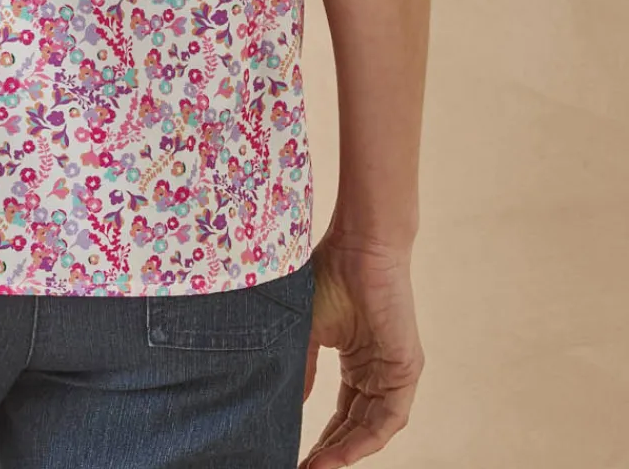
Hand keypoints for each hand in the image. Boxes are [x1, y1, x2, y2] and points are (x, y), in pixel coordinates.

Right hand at [299, 228, 424, 468]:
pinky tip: (339, 454)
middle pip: (354, 426)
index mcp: (357, 362)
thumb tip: (288, 408)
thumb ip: (302, 371)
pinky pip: (389, 419)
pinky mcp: (407, 370)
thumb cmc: (331, 276)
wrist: (359, 246)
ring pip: (371, 428)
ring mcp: (394, 373)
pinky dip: (365, 440)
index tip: (297, 458)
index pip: (341, 413)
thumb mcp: (308, 331)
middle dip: (329, 452)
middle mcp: (377, 372)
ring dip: (345, 452)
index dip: (320, 439)